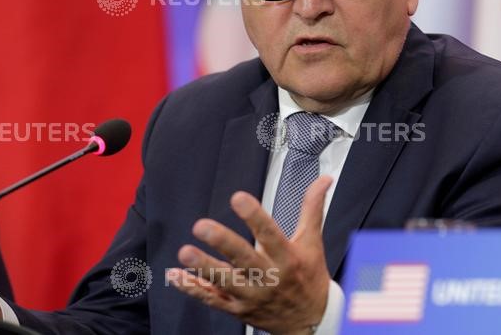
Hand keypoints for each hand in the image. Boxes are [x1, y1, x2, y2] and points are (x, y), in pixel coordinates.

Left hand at [167, 176, 332, 334]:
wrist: (311, 323)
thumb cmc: (309, 277)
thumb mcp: (313, 242)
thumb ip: (312, 208)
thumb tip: (323, 180)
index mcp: (288, 258)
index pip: (270, 234)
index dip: (255, 216)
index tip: (238, 198)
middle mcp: (269, 278)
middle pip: (244, 259)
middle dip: (222, 242)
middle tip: (202, 226)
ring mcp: (252, 296)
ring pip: (225, 281)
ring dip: (203, 267)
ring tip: (185, 252)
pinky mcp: (238, 310)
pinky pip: (213, 300)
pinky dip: (193, 288)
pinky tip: (177, 276)